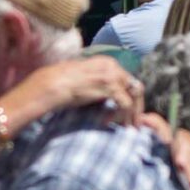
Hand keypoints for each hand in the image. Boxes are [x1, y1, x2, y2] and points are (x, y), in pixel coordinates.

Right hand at [4, 55, 145, 129]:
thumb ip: (99, 85)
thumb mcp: (86, 81)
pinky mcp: (109, 86)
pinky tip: (110, 123)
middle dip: (136, 107)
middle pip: (135, 86)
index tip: (128, 113)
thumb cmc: (63, 85)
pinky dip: (122, 115)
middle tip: (134, 123)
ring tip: (126, 127)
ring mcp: (112, 74)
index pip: (127, 80)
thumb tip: (107, 98)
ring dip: (131, 113)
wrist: (52, 83)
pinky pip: (125, 103)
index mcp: (107, 62)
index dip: (130, 97)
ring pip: (134, 96)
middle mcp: (112, 65)